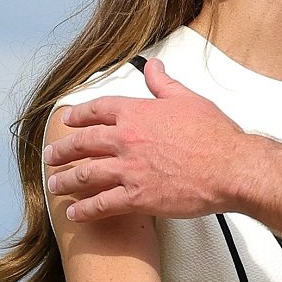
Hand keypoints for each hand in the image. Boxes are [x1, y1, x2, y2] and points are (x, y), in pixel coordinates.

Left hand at [44, 60, 242, 221]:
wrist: (230, 168)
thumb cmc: (215, 137)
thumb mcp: (188, 100)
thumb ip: (164, 84)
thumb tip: (154, 68)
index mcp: (137, 114)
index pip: (97, 110)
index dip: (78, 114)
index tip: (68, 119)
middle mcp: (126, 140)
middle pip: (82, 143)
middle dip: (62, 149)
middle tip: (51, 154)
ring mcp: (129, 170)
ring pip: (85, 175)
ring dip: (65, 180)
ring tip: (55, 184)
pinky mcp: (137, 197)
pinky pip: (102, 204)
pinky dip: (85, 210)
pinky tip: (75, 214)